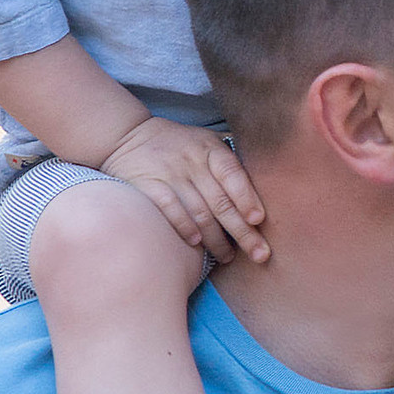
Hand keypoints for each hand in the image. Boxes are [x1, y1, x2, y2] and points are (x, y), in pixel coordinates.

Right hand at [102, 119, 267, 262]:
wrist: (128, 136)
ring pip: (199, 212)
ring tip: (228, 256)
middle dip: (243, 232)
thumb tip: (265, 181)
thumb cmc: (179, 145)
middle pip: (221, 202)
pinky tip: (196, 244)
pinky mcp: (148, 185)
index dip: (247, 198)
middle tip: (259, 254)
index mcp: (211, 150)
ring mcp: (170, 174)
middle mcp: (193, 161)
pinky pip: (170, 210)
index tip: (258, 221)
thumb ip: (231, 159)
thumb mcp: (207, 140)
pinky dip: (184, 228)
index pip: (234, 175)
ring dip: (216, 239)